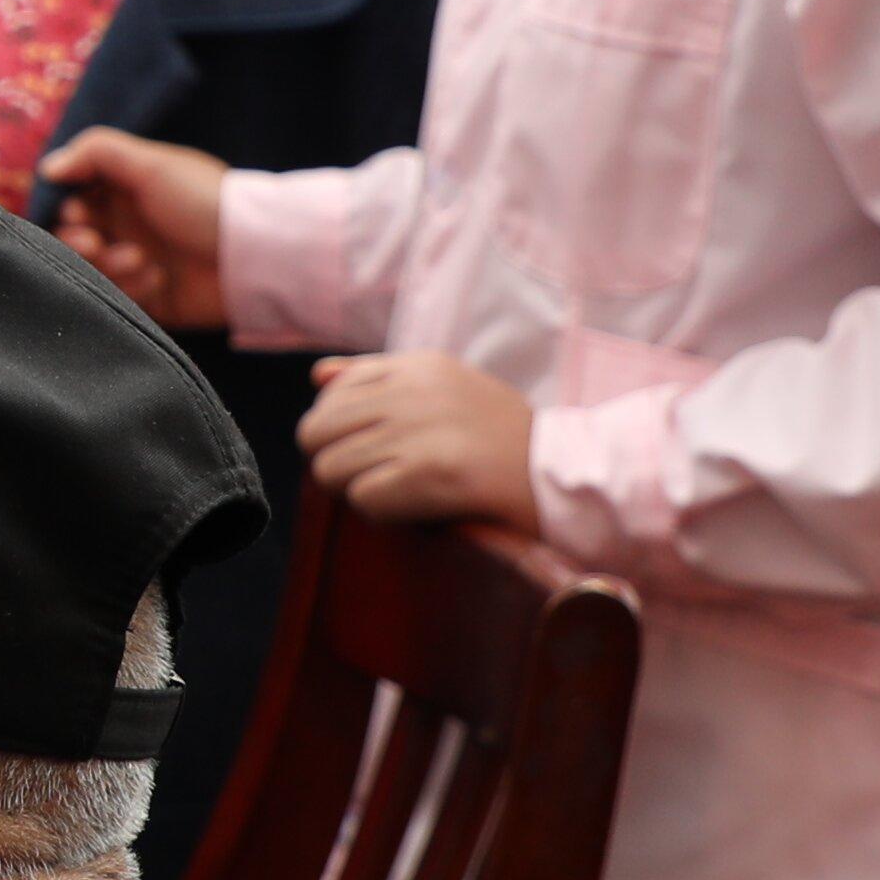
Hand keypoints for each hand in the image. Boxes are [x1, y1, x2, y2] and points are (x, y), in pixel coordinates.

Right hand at [35, 130, 231, 328]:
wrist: (251, 255)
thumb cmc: (202, 200)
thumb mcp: (150, 162)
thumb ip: (95, 151)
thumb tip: (47, 169)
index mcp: (125, 189)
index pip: (71, 198)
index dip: (64, 208)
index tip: (76, 213)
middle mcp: (126, 224)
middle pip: (72, 236)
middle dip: (76, 241)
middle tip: (94, 243)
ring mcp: (135, 261)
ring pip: (90, 270)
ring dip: (107, 264)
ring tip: (139, 259)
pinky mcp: (148, 297)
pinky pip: (116, 297)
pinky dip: (131, 289)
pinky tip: (159, 278)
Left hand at [300, 351, 540, 530]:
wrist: (565, 473)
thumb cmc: (503, 438)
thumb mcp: (447, 387)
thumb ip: (380, 378)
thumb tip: (318, 378)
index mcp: (418, 366)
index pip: (333, 393)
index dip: (339, 430)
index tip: (374, 448)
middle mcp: (412, 391)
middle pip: (315, 433)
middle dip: (335, 461)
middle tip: (377, 477)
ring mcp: (419, 431)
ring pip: (330, 469)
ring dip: (358, 491)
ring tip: (402, 492)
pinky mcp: (430, 473)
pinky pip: (362, 498)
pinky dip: (382, 513)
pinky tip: (417, 509)